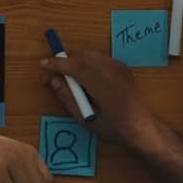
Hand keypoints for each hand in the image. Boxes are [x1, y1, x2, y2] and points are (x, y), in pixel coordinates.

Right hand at [40, 50, 154, 144]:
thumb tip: (53, 80)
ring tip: (66, 78)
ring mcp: (118, 66)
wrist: (140, 126)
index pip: (76, 67)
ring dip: (74, 62)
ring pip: (89, 55)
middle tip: (51, 76)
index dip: (57, 64)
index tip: (42, 65)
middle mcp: (112, 71)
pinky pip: (98, 58)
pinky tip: (83, 78)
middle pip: (81, 56)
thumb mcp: (85, 119)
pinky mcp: (121, 66)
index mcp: (104, 86)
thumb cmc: (113, 127)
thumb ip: (67, 98)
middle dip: (63, 62)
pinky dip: (86, 63)